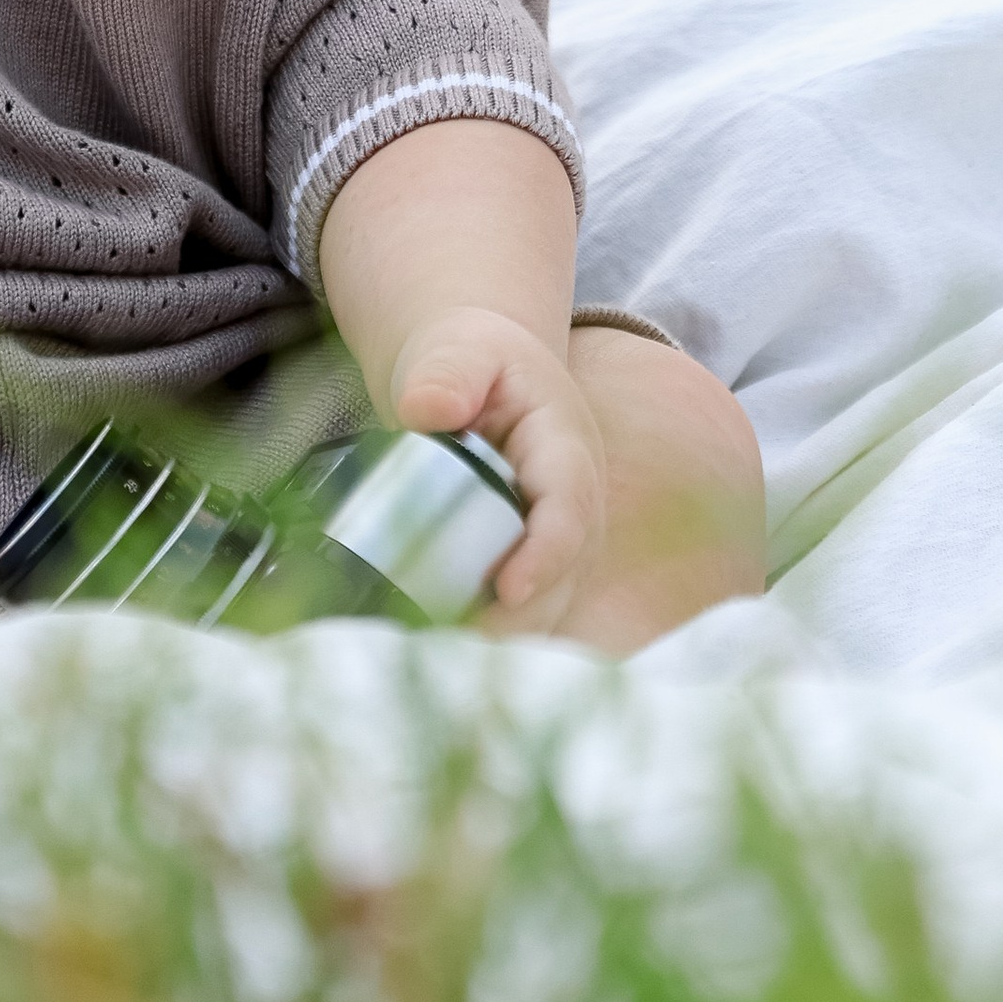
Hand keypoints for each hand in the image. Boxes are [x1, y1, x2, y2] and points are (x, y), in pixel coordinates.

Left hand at [381, 309, 606, 623]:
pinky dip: (490, 636)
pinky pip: (523, 614)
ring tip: (438, 653)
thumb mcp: (461, 349)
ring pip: (547, 604)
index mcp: (566, 446)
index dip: (546, 553)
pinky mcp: (532, 563)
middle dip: (519, 617)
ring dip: (503, 637)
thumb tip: (426, 409)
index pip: (569, 506)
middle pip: (564, 572)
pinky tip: (439, 650)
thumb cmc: (469, 360)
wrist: (474, 375)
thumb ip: (448, 372)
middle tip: (453, 641)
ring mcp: (559, 538)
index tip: (508, 590)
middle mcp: (576, 502)